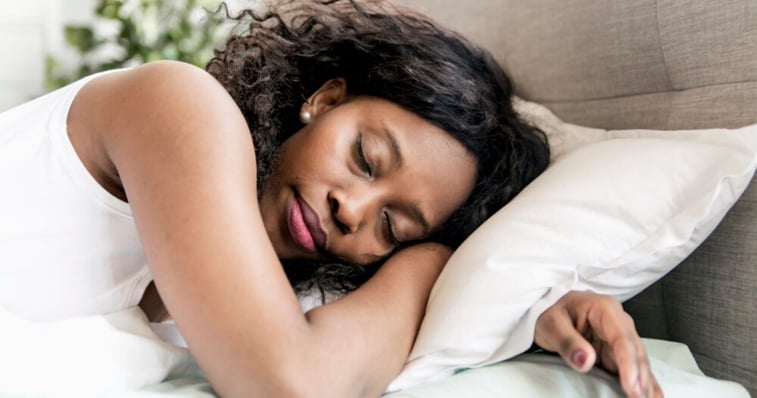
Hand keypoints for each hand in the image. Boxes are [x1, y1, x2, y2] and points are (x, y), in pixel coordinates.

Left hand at [534, 291, 662, 397]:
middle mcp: (618, 321)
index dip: (628, 363)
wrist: (548, 308)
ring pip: (638, 361)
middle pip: (635, 351)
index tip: (631, 386)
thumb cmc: (550, 311)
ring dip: (645, 383)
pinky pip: (633, 367)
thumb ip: (568, 342)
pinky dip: (643, 382)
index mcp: (604, 309)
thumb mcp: (551, 324)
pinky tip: (653, 396)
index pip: (622, 338)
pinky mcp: (616, 350)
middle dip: (640, 378)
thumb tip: (585, 361)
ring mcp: (620, 336)